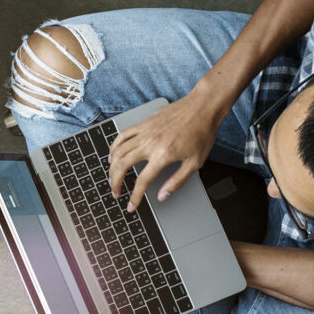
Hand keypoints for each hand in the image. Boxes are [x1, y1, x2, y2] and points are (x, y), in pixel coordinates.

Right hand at [106, 91, 228, 209]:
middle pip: (122, 165)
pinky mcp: (144, 123)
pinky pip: (122, 135)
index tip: (131, 206)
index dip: (134, 197)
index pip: (142, 181)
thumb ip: (176, 182)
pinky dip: (114, 146)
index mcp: (163, 155)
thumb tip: (162, 196)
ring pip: (118, 150)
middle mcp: (150, 142)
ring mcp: (145, 131)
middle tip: (116, 192)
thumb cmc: (201, 133)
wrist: (202, 107)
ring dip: (111, 166)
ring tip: (112, 177)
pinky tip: (113, 155)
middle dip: (115, 182)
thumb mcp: (194, 163)